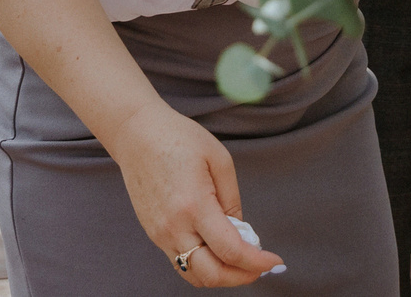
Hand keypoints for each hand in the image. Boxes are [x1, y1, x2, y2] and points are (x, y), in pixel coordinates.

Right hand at [103, 104, 284, 285]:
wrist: (136, 134)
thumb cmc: (178, 138)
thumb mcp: (219, 159)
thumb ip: (233, 200)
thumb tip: (241, 232)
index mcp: (194, 205)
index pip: (230, 250)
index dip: (257, 262)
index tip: (275, 261)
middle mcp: (174, 227)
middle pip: (211, 274)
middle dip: (241, 277)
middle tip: (260, 267)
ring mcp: (160, 234)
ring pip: (194, 275)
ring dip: (221, 276)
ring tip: (240, 262)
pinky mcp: (154, 234)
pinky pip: (181, 262)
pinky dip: (203, 266)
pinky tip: (217, 251)